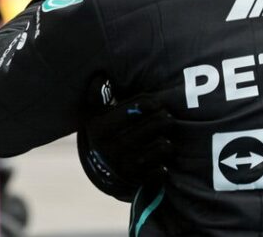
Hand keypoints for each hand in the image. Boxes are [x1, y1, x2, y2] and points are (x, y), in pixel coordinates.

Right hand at [77, 75, 172, 200]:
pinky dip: (163, 165)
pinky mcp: (136, 184)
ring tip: (165, 137)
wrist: (101, 173)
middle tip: (167, 117)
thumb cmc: (104, 135)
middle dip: (164, 119)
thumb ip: (98, 97)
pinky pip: (161, 171)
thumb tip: (101, 78)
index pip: (135, 108)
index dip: (150, 102)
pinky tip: (159, 159)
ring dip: (167, 141)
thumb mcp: (95, 116)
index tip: (157, 102)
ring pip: (162, 147)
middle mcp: (110, 149)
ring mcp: (124, 168)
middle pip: (154, 125)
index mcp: (99, 129)